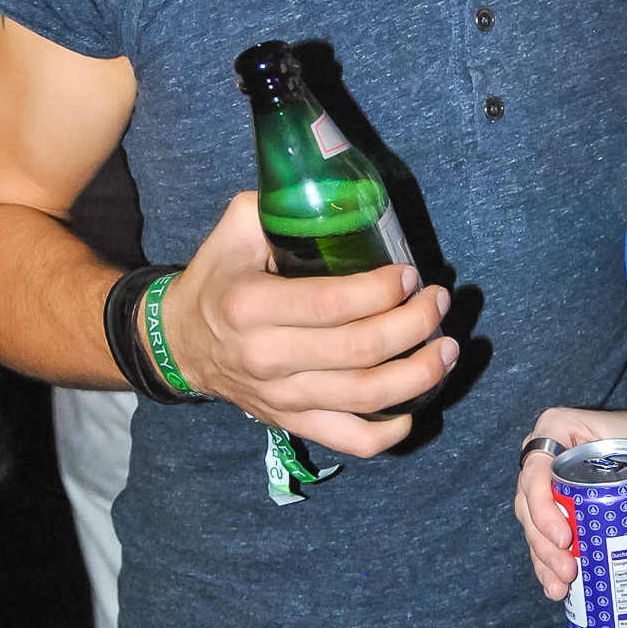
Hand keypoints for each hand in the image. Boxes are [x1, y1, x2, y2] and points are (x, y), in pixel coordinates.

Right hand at [157, 192, 457, 455]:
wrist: (179, 343)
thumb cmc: (218, 278)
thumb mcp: (235, 229)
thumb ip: (277, 206)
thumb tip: (333, 187)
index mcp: (252, 306)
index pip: (332, 305)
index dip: (381, 291)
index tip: (410, 274)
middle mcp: (266, 357)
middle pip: (360, 352)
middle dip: (414, 325)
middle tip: (439, 301)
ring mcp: (281, 397)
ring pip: (364, 397)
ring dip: (418, 374)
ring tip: (447, 348)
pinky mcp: (292, 421)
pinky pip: (349, 439)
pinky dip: (389, 432)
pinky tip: (415, 407)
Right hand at [514, 405, 626, 599]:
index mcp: (562, 428)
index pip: (536, 468)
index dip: (541, 506)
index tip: (566, 539)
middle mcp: (548, 453)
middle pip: (529, 502)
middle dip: (543, 543)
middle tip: (568, 571)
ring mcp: (550, 480)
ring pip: (532, 522)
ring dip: (543, 558)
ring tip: (561, 587)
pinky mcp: (559, 503)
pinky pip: (543, 532)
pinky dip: (547, 561)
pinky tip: (557, 588)